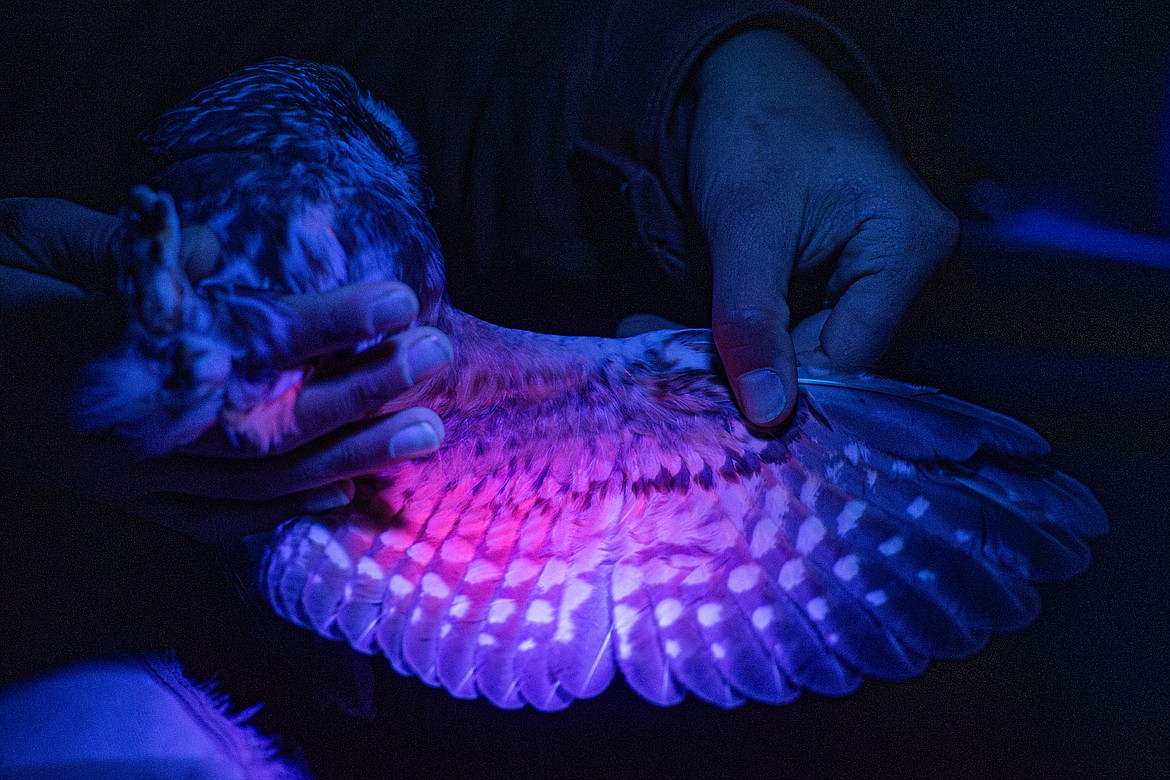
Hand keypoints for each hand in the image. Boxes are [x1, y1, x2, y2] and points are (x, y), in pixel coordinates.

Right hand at [0, 198, 451, 542]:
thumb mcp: (30, 242)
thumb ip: (127, 249)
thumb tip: (219, 250)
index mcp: (106, 351)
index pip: (239, 337)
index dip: (325, 321)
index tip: (401, 298)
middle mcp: (128, 427)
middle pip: (268, 420)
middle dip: (362, 393)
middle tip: (438, 362)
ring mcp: (128, 476)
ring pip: (256, 479)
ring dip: (348, 456)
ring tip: (425, 432)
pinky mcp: (123, 502)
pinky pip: (213, 521)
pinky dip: (282, 513)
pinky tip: (343, 498)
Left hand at [688, 30, 958, 425]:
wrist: (745, 75)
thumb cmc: (757, 124)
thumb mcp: (747, 222)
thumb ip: (752, 317)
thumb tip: (767, 410)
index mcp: (909, 243)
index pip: (849, 352)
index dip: (784, 369)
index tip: (714, 370)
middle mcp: (907, 261)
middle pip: (833, 351)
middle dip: (758, 354)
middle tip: (679, 349)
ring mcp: (876, 267)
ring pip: (809, 341)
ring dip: (748, 341)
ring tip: (681, 322)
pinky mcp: (841, 271)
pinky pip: (798, 320)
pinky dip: (751, 324)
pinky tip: (708, 315)